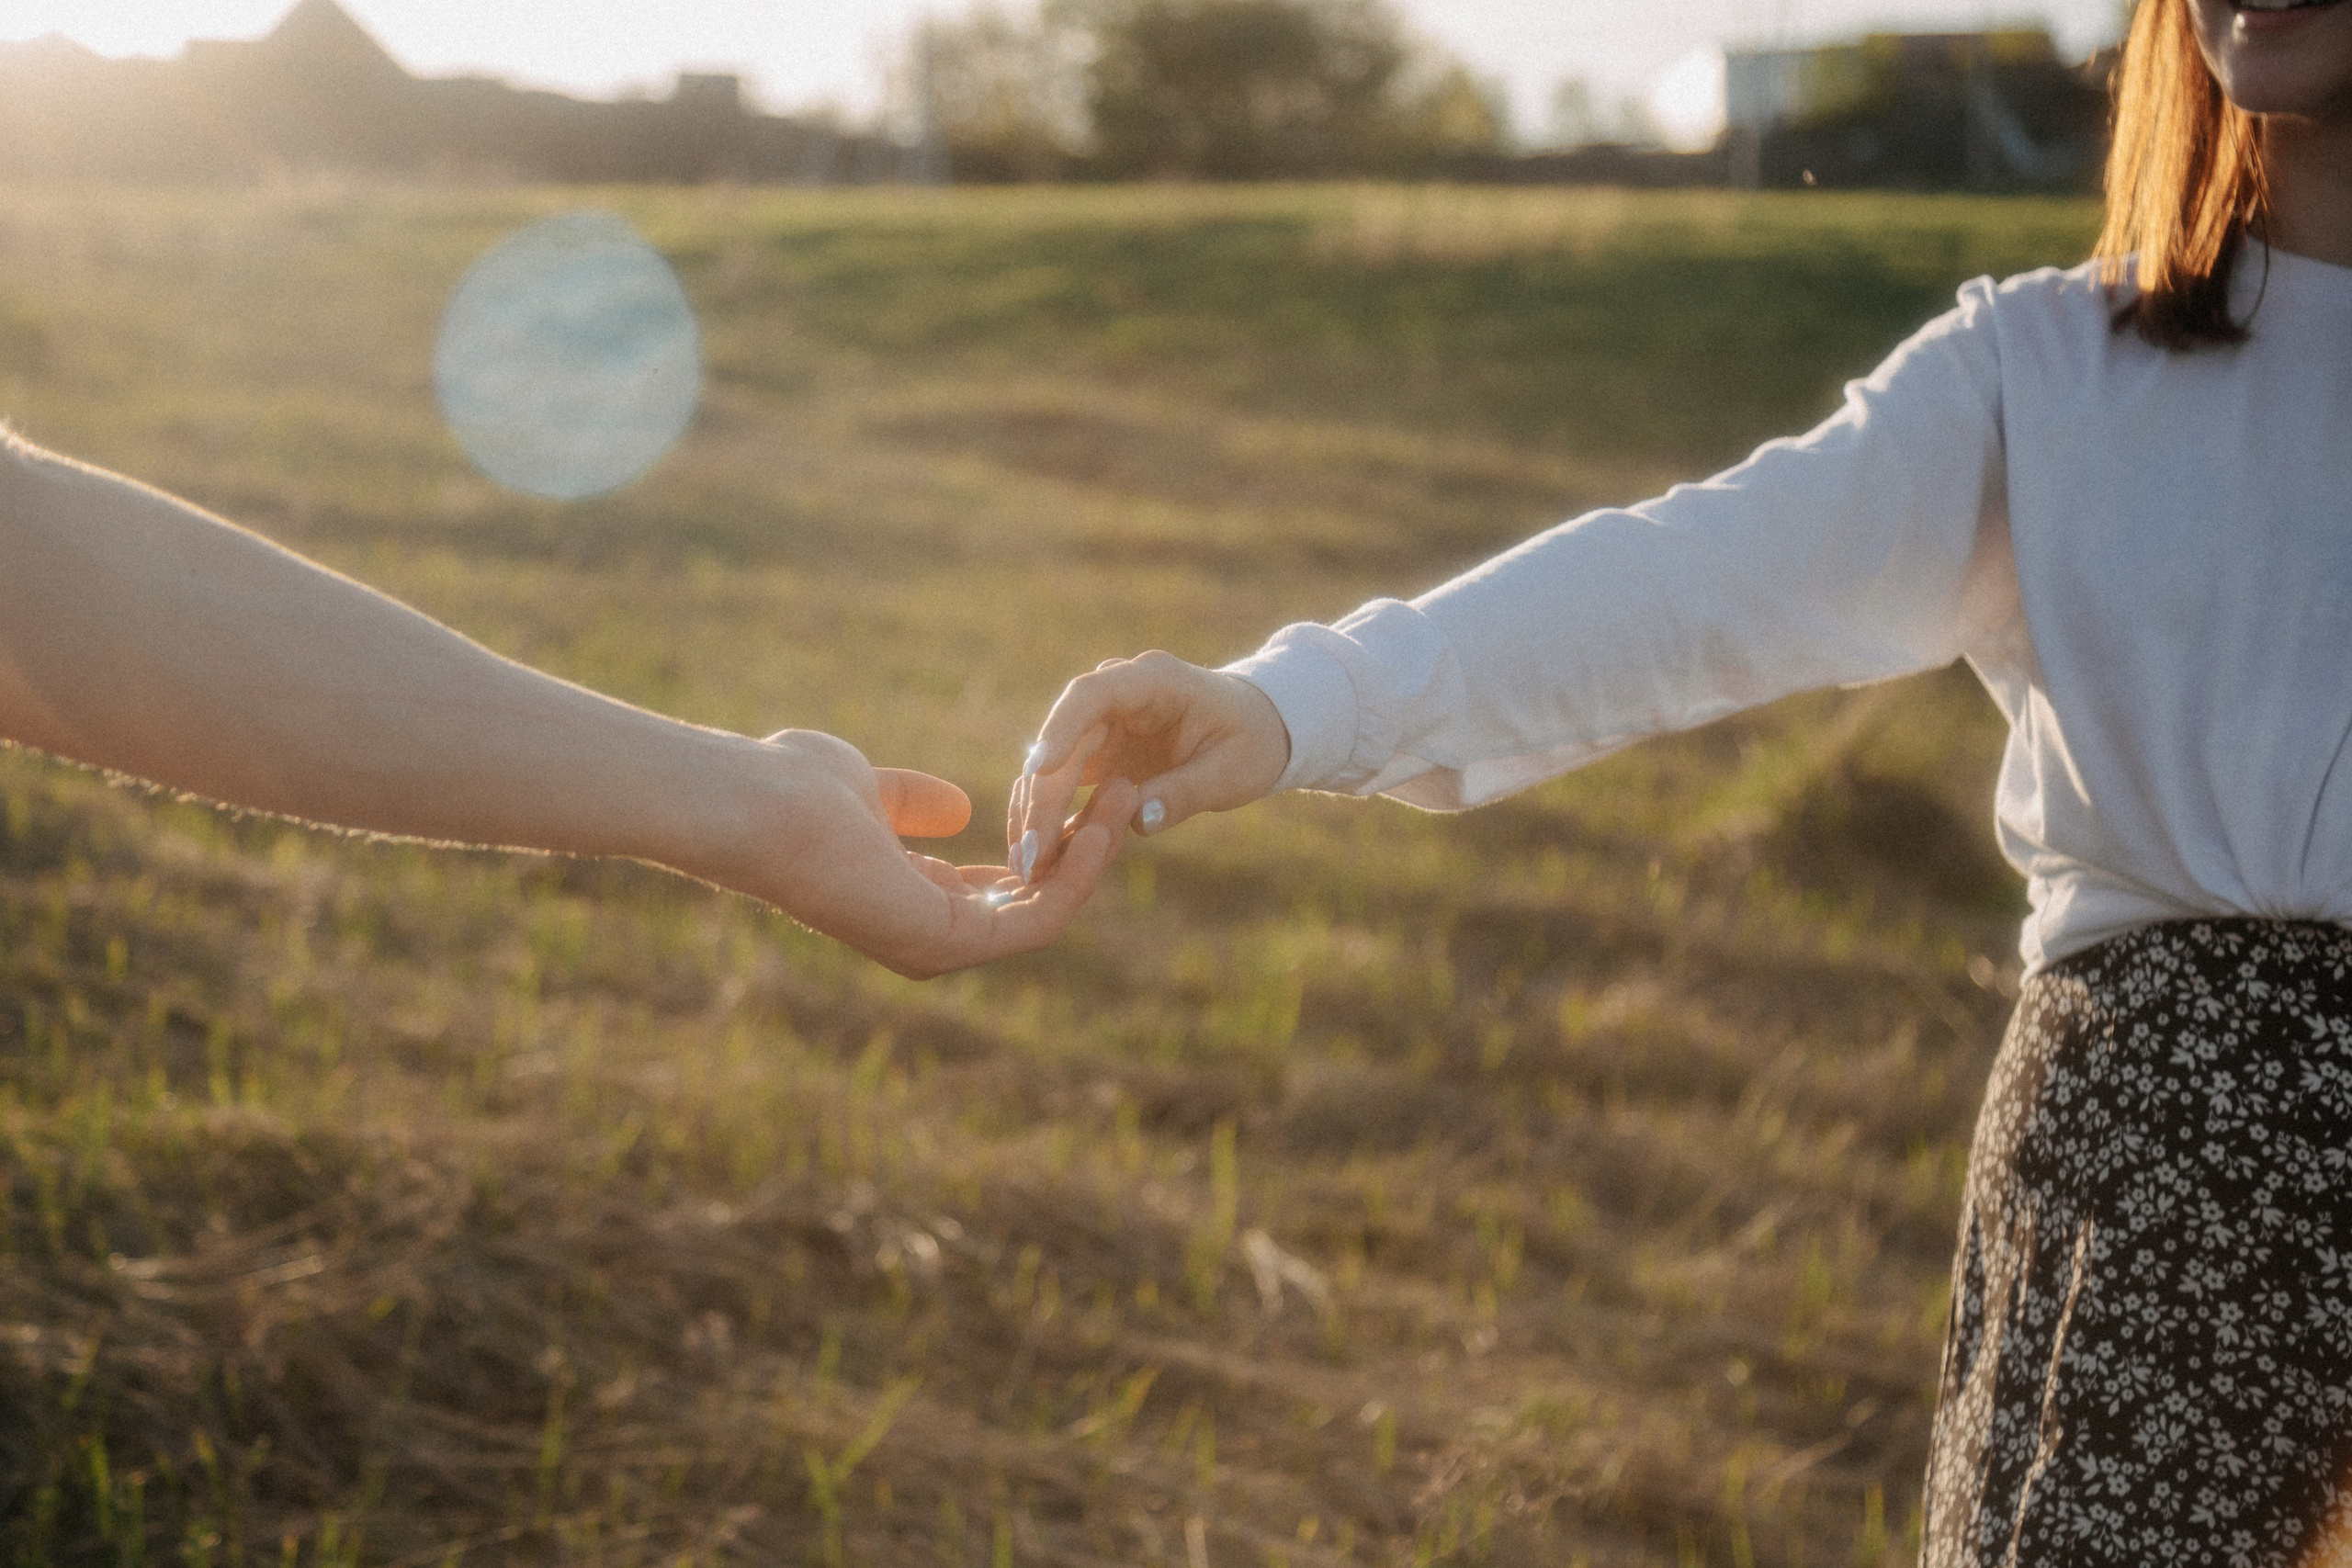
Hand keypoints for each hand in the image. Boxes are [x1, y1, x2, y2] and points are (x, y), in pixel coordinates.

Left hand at [751, 729, 1133, 979]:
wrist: (759, 806)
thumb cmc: (792, 790)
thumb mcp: (870, 789)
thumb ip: (911, 801)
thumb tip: (957, 806)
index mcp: (907, 901)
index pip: (996, 889)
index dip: (1045, 842)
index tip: (1083, 791)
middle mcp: (926, 935)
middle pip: (1030, 902)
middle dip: (1082, 848)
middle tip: (1124, 791)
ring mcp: (938, 947)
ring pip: (1044, 910)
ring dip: (1092, 855)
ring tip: (1127, 796)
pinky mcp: (950, 942)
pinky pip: (1038, 916)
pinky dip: (1077, 871)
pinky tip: (1101, 821)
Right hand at [1007, 651, 1289, 879]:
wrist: (1260, 730)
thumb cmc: (1252, 741)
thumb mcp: (1233, 770)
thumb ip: (1186, 792)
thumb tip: (1138, 821)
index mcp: (1154, 681)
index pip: (1092, 694)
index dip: (1060, 728)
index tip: (1039, 769)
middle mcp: (1119, 697)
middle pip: (1064, 739)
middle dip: (1042, 795)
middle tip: (1031, 852)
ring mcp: (1105, 725)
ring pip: (1055, 765)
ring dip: (1037, 812)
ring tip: (1029, 864)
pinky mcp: (1100, 753)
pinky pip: (1065, 784)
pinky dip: (1051, 818)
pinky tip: (1040, 859)